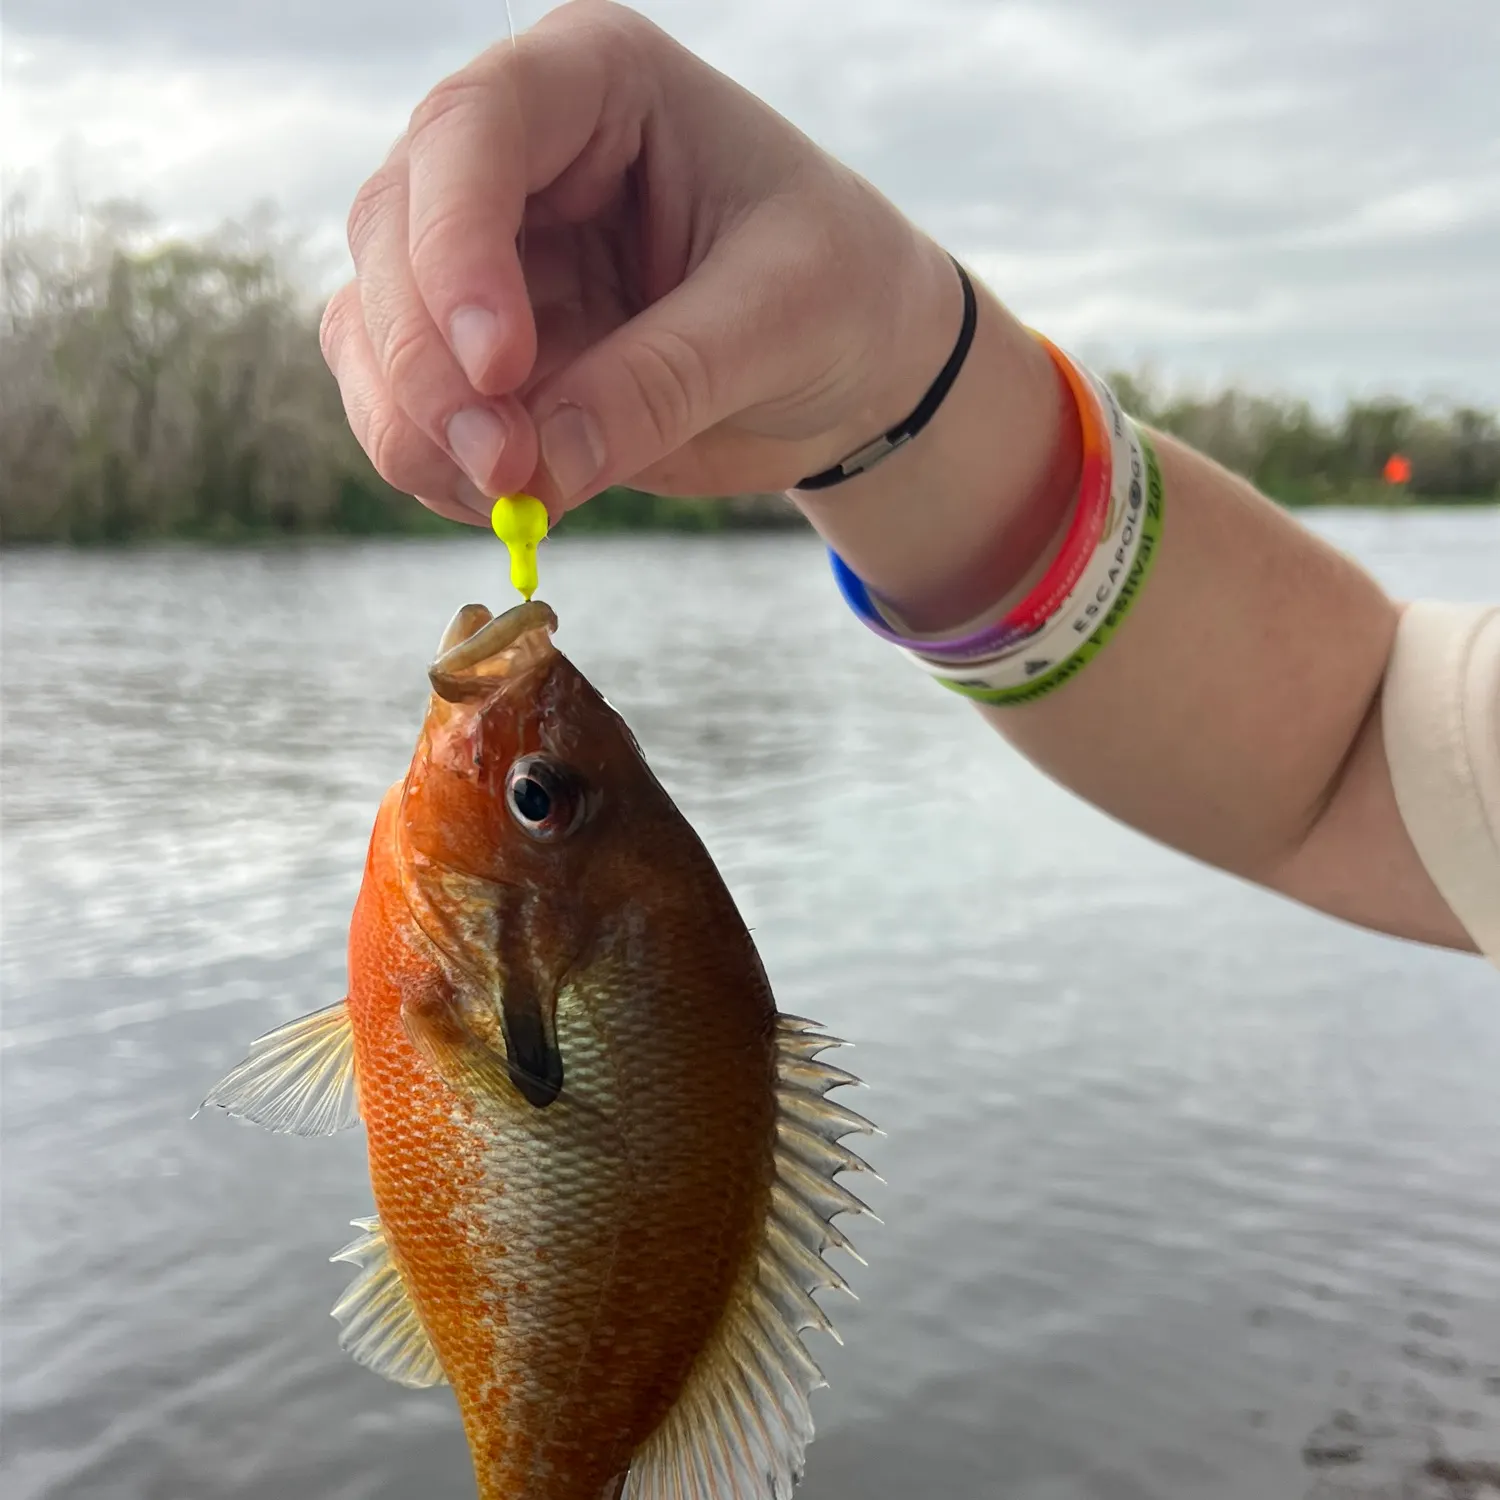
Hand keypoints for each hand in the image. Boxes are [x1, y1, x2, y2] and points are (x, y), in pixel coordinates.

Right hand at [318, 0, 959, 523]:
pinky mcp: (478, 351)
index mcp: (596, 82)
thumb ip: (661, 384)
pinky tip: (507, 504)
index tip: (499, 365)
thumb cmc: (842, 295)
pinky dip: (431, 462)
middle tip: (505, 469)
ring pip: (372, 323)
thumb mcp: (781, 322)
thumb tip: (535, 472)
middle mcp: (517, 155)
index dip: (457, 248)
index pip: (472, 129)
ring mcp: (484, 255)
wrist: (855, 365)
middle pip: (393, 231)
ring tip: (510, 499)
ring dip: (412, 425)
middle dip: (428, 364)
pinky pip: (402, 401)